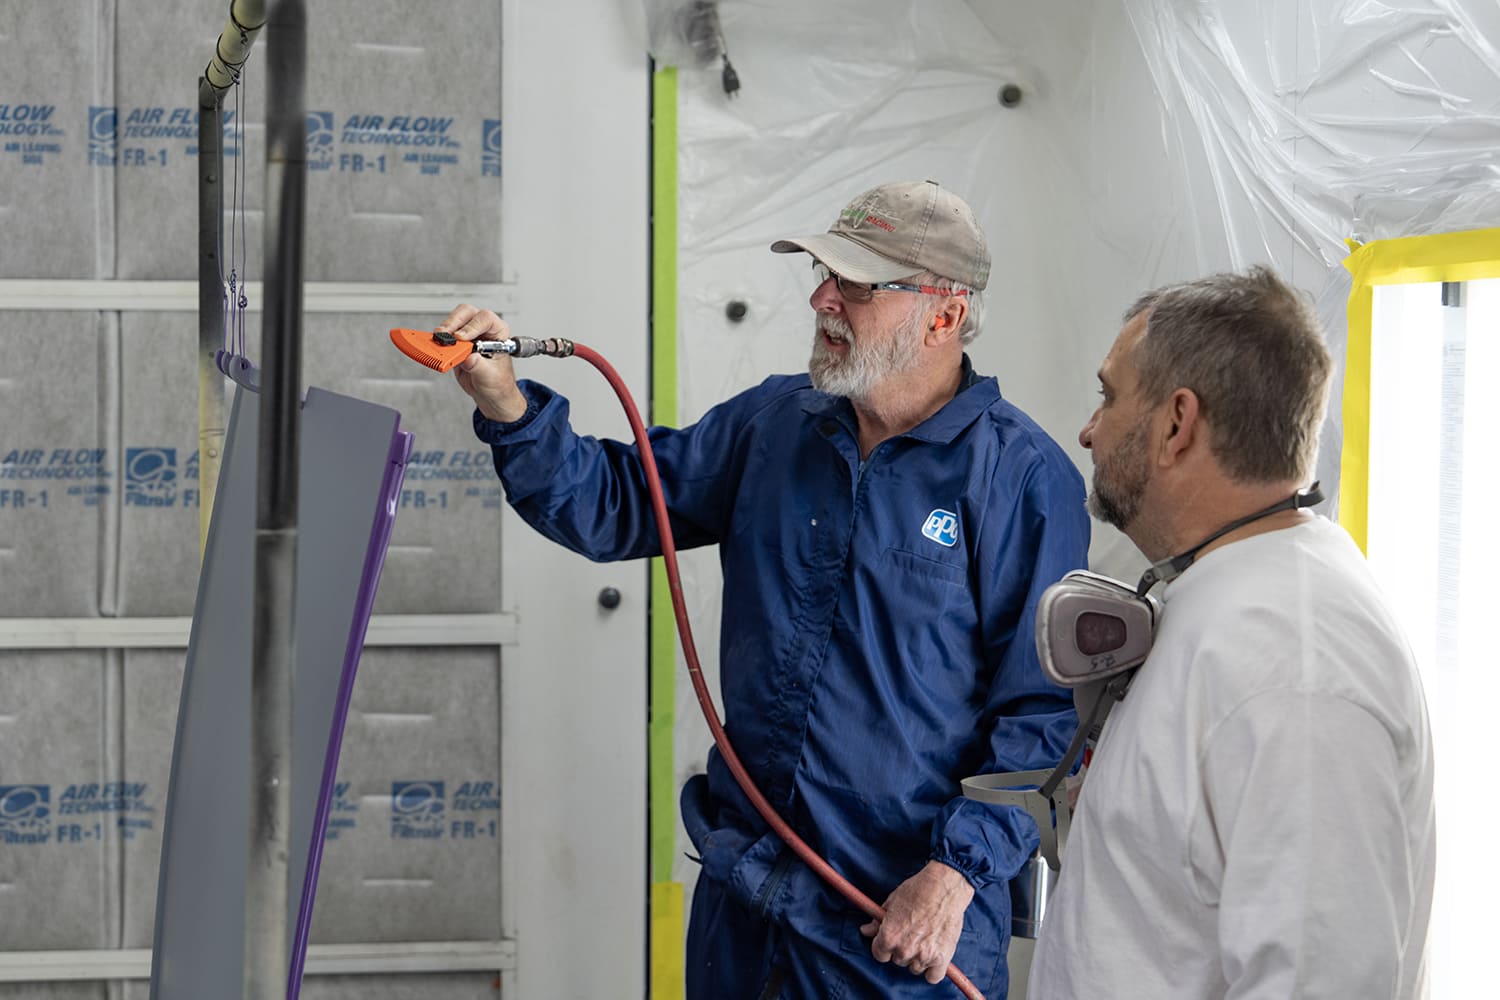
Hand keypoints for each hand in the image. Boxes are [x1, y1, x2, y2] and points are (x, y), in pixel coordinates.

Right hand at [438, 303, 527, 422]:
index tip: (461, 338)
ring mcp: (468, 335)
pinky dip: (437, 340)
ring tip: (438, 341)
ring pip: (453, 321)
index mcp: (498, 332)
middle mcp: (483, 329)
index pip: (486, 319)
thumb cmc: (498, 384)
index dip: (472, 326)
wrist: (490, 395)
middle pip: (466, 313)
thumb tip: (469, 358)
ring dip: (444, 331)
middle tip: (444, 334)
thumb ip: (480, 367)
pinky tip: (434, 346)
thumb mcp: (491, 377)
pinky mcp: (456, 344)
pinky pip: (444, 336)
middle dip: (453, 322)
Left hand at [859, 861, 973, 984]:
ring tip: (925, 939)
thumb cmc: (918, 890)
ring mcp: (923, 956)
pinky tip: (933, 956)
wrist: (944, 886)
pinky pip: (932, 977)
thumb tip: (866, 931)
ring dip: (918, 958)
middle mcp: (904, 950)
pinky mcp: (941, 959)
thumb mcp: (892, 902)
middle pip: (898, 960)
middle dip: (902, 949)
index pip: (879, 954)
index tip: (892, 940)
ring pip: (915, 968)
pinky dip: (933, 970)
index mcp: (888, 937)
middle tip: (912, 934)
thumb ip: (878, 921)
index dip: (884, 946)